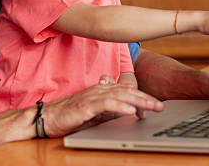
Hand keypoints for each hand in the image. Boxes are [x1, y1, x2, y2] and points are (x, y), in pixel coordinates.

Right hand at [41, 79, 163, 136]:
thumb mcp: (96, 112)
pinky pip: (106, 104)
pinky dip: (120, 107)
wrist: (48, 118)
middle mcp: (99, 90)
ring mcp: (92, 96)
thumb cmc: (70, 115)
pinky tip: (131, 111)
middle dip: (146, 98)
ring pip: (120, 96)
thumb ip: (111, 108)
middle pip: (127, 92)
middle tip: (161, 106)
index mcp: (102, 90)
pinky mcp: (85, 106)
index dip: (142, 97)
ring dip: (138, 101)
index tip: (155, 106)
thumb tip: (129, 109)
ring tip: (152, 107)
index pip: (126, 91)